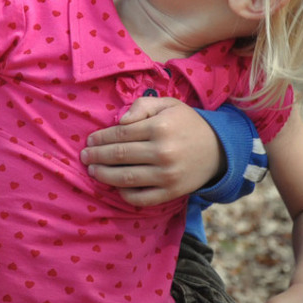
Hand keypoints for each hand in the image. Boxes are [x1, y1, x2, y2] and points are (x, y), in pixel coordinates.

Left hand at [80, 97, 224, 205]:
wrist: (218, 149)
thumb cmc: (186, 123)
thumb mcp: (168, 104)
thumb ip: (142, 105)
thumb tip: (120, 121)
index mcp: (160, 127)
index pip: (121, 133)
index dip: (101, 138)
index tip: (90, 141)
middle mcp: (163, 152)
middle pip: (120, 155)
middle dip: (97, 156)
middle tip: (84, 157)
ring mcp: (167, 175)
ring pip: (126, 178)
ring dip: (104, 175)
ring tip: (93, 171)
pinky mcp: (172, 192)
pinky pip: (142, 198)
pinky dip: (125, 194)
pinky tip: (116, 187)